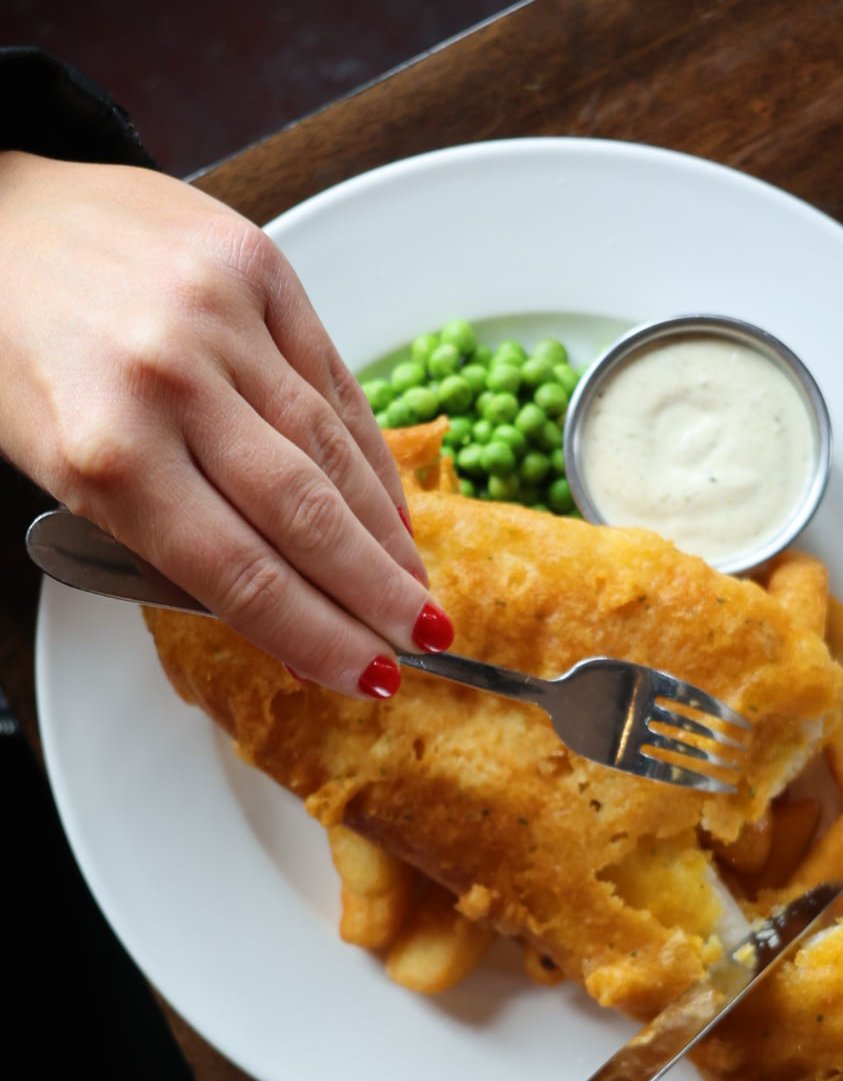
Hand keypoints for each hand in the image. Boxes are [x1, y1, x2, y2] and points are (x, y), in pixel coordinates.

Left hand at [0, 150, 450, 696]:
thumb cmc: (8, 355)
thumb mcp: (56, 471)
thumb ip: (161, 534)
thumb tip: (281, 605)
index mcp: (105, 452)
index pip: (242, 574)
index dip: (319, 635)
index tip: (368, 675)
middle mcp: (170, 382)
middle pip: (305, 515)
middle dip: (374, 592)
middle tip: (424, 639)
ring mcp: (219, 316)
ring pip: (330, 449)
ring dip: (384, 531)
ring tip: (416, 585)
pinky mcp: (255, 265)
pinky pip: (333, 378)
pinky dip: (368, 452)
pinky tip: (391, 503)